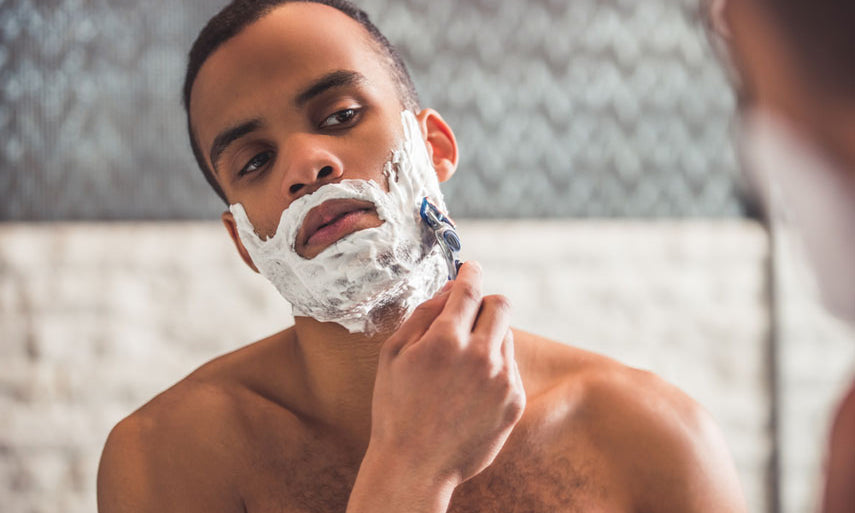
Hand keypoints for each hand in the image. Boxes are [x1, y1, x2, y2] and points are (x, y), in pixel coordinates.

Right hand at [367, 261, 525, 485]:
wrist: (416, 465)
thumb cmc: (396, 408)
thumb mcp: (394, 355)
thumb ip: (423, 313)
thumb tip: (450, 287)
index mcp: (446, 340)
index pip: (470, 288)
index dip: (471, 271)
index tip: (471, 267)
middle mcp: (481, 356)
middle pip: (501, 304)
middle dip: (485, 302)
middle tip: (467, 315)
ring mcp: (502, 380)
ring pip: (507, 335)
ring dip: (488, 337)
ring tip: (460, 365)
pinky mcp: (514, 401)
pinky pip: (511, 366)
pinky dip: (494, 367)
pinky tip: (470, 389)